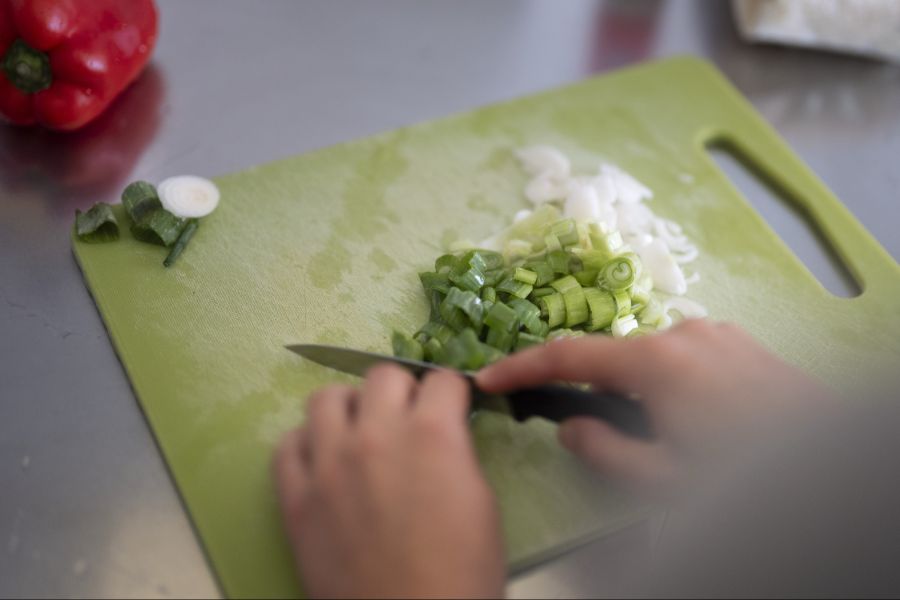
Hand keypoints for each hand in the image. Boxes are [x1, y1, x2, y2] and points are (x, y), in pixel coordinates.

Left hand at [275, 365, 504, 598]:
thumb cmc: (462, 575)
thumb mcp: (481, 502)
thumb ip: (456, 453)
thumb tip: (443, 435)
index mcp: (432, 435)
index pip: (440, 379)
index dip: (450, 394)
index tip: (450, 408)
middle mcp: (375, 435)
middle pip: (382, 376)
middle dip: (402, 391)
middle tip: (407, 420)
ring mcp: (327, 464)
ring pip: (325, 398)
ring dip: (350, 408)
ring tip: (359, 434)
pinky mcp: (295, 497)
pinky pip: (286, 445)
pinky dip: (306, 445)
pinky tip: (323, 462)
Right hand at [477, 320, 828, 493]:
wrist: (831, 453)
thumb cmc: (743, 470)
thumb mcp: (665, 478)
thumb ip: (605, 450)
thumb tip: (570, 427)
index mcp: (655, 362)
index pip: (568, 356)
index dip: (520, 367)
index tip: (487, 379)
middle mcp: (682, 333)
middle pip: (613, 357)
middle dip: (595, 390)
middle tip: (593, 430)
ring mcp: (714, 332)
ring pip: (651, 356)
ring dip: (638, 388)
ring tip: (663, 434)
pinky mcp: (739, 341)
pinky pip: (685, 354)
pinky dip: (670, 379)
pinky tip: (694, 415)